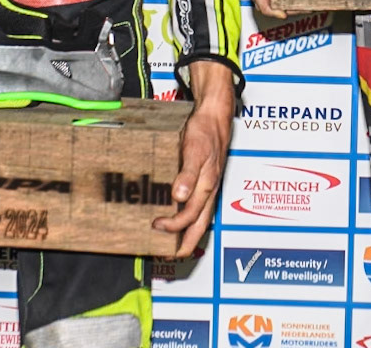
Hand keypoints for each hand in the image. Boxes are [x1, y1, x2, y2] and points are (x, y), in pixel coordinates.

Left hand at [155, 59, 236, 256]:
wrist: (214, 115)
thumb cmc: (206, 131)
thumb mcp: (195, 150)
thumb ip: (188, 173)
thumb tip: (180, 197)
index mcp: (207, 187)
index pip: (190, 218)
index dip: (173, 227)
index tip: (155, 226)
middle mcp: (209, 191)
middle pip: (199, 227)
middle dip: (185, 245)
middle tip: (167, 256)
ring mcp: (208, 187)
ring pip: (200, 219)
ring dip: (186, 233)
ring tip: (172, 243)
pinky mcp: (204, 181)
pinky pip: (198, 206)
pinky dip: (188, 218)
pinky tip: (178, 214)